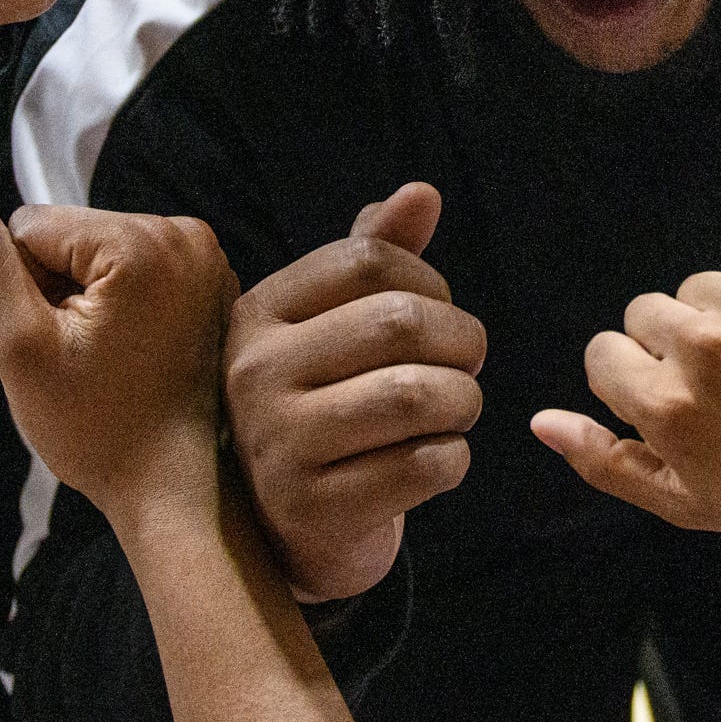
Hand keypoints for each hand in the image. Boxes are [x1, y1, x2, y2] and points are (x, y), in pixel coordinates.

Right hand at [0, 195, 239, 518]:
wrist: (170, 483)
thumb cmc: (102, 429)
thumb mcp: (21, 350)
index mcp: (141, 243)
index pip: (30, 226)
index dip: (23, 288)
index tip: (54, 339)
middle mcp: (184, 237)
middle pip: (68, 235)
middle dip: (57, 290)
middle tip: (80, 355)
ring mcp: (202, 260)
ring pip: (95, 253)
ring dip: (86, 300)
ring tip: (105, 357)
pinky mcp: (207, 283)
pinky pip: (132, 270)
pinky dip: (120, 305)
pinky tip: (128, 351)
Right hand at [225, 184, 487, 603]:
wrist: (287, 528)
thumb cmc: (321, 407)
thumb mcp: (333, 326)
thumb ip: (376, 256)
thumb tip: (422, 193)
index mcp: (257, 314)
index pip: (368, 260)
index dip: (432, 281)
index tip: (440, 314)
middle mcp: (254, 373)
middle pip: (399, 323)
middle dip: (461, 342)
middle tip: (466, 366)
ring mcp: (277, 444)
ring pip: (417, 395)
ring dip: (462, 402)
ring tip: (455, 410)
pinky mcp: (313, 508)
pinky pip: (424, 465)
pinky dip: (453, 459)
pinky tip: (439, 459)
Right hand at [534, 249, 720, 547]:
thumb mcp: (687, 503)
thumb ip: (605, 461)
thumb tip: (540, 420)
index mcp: (666, 405)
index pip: (603, 354)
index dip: (633, 379)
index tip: (675, 399)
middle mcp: (702, 347)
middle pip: (645, 313)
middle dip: (671, 346)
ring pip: (696, 287)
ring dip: (717, 316)